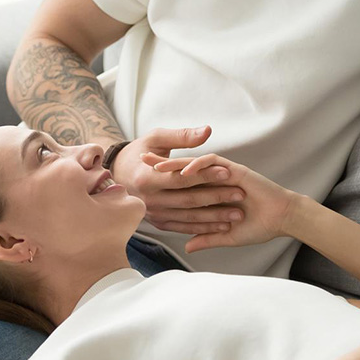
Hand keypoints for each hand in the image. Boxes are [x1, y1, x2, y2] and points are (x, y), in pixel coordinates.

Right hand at [111, 126, 245, 234]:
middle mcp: (149, 199)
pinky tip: (222, 226)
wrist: (119, 173)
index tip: (228, 172)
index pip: (181, 177)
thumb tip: (207, 131)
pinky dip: (203, 228)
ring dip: (214, 218)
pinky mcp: (158, 223)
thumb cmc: (140, 151)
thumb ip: (182, 136)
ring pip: (188, 217)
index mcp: (146, 177)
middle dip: (216, 197)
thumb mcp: (156, 138)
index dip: (205, 175)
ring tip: (238, 214)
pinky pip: (183, 227)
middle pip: (188, 200)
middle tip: (241, 194)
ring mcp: (153, 214)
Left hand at [144, 152, 299, 253]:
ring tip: (157, 164)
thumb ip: (208, 237)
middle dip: (162, 164)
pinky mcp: (234, 170)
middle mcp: (214, 181)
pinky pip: (213, 163)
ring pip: (195, 163)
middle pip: (183, 169)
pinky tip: (185, 171)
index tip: (142, 184)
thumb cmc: (259, 227)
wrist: (282, 219)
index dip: (163, 183)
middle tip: (140, 160)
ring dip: (176, 163)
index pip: (182, 185)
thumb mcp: (228, 235)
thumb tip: (188, 247)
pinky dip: (199, 166)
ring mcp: (224, 174)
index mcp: (211, 194)